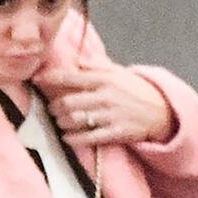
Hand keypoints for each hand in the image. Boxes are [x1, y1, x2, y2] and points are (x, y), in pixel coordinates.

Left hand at [38, 60, 173, 147]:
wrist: (161, 111)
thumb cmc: (136, 90)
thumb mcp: (117, 72)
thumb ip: (96, 65)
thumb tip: (76, 59)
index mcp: (104, 78)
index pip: (70, 77)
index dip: (50, 78)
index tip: (36, 80)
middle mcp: (105, 96)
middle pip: (69, 102)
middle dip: (55, 107)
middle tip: (51, 109)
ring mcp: (110, 115)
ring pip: (76, 120)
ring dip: (62, 122)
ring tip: (59, 122)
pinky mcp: (116, 133)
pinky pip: (89, 137)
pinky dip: (74, 139)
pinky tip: (67, 138)